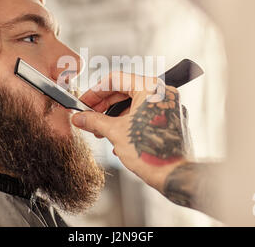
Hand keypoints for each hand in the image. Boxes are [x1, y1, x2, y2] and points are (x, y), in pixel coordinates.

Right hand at [71, 72, 192, 192]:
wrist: (173, 175)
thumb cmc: (152, 152)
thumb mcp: (116, 132)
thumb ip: (95, 121)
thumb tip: (81, 117)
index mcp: (150, 88)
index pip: (116, 79)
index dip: (95, 91)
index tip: (84, 101)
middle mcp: (162, 93)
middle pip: (125, 90)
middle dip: (104, 105)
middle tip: (88, 115)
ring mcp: (168, 107)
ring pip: (134, 104)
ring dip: (115, 116)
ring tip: (101, 130)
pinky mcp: (170, 120)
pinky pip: (145, 114)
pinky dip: (129, 122)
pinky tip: (117, 138)